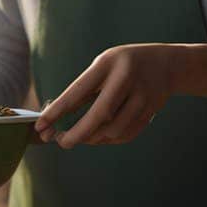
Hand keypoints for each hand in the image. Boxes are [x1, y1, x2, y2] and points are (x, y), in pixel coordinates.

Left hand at [34, 44, 176, 147]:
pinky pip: (125, 135)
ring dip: (93, 138)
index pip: (78, 91)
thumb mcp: (103, 66)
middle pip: (98, 115)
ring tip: (82, 135)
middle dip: (76, 134)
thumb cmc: (122, 65)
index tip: (40, 125)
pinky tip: (98, 136)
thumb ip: (85, 90)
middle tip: (61, 142)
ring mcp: (142, 97)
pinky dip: (108, 139)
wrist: (166, 64)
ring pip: (112, 130)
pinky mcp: (151, 112)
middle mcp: (127, 79)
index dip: (57, 111)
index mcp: (108, 64)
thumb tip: (59, 120)